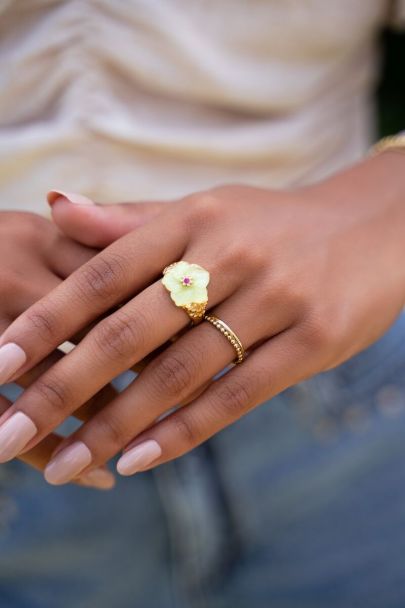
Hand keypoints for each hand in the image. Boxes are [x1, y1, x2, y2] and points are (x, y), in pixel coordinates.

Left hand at [0, 152, 403, 484]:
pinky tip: (137, 460)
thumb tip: (56, 207)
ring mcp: (275, 299)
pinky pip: (236, 395)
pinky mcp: (312, 341)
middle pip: (129, 330)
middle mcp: (230, 255)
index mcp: (193, 218)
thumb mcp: (205, 209)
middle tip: (8, 431)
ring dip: (114, 424)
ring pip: (178, 372)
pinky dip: (183, 431)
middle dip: (62, 387)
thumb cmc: (272, 225)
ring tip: (64, 463)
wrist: (370, 229)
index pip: (103, 273)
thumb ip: (130, 221)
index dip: (45, 320)